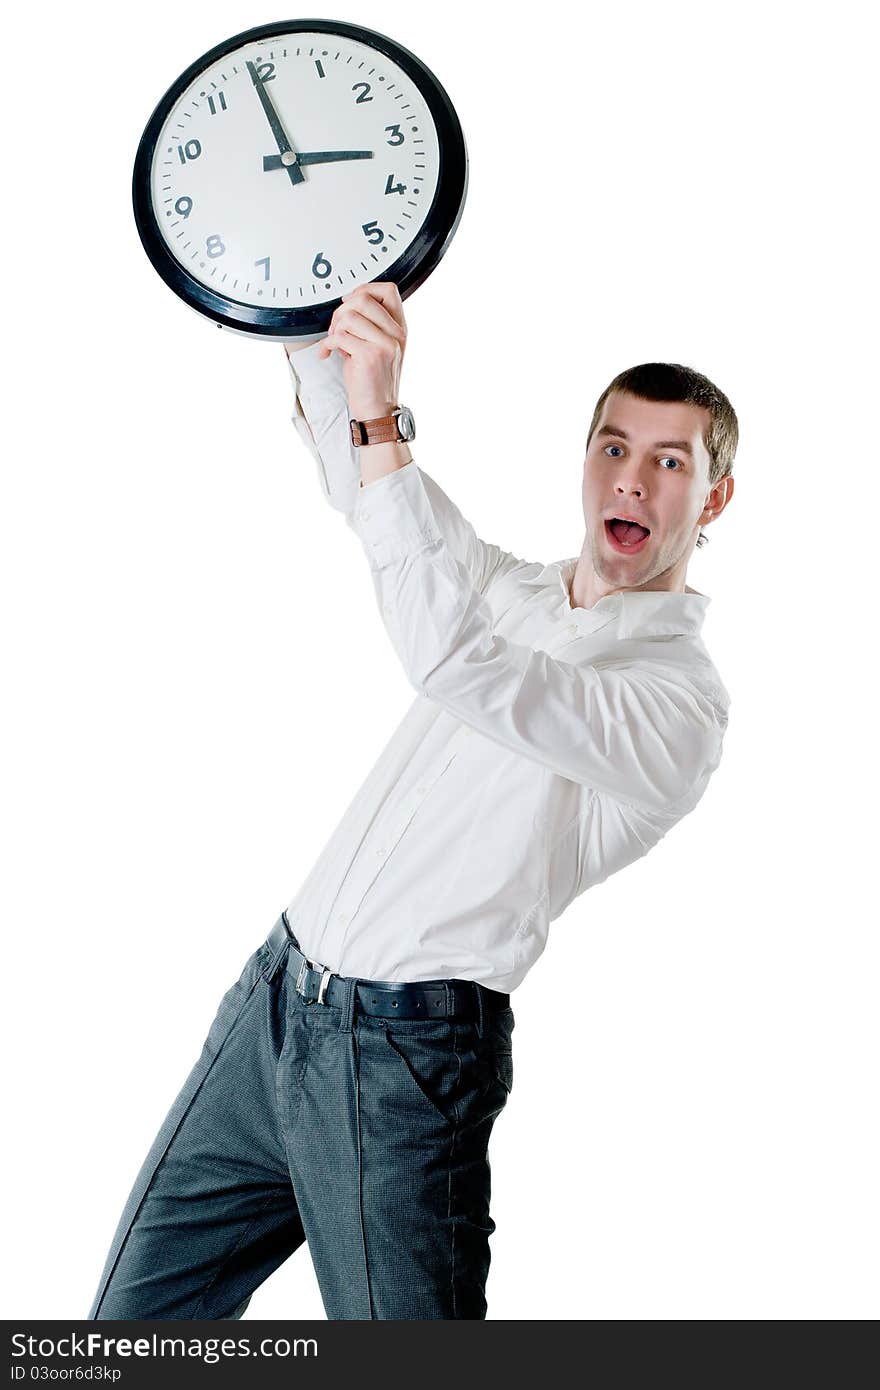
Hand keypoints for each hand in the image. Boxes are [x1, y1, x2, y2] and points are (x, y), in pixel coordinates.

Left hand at [318, 281, 406, 418]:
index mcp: (399, 329)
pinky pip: (339, 336)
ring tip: (336, 345)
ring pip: (349, 316)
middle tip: (336, 330)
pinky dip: (328, 345)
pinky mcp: (369, 356)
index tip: (350, 304)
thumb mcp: (378, 347)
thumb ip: (370, 324)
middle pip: (363, 298)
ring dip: (334, 330)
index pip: (388, 289)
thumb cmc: (372, 381)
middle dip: (341, 312)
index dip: (364, 290)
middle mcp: (396, 334)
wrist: (377, 411)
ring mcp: (384, 344)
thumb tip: (348, 302)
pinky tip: (329, 354)